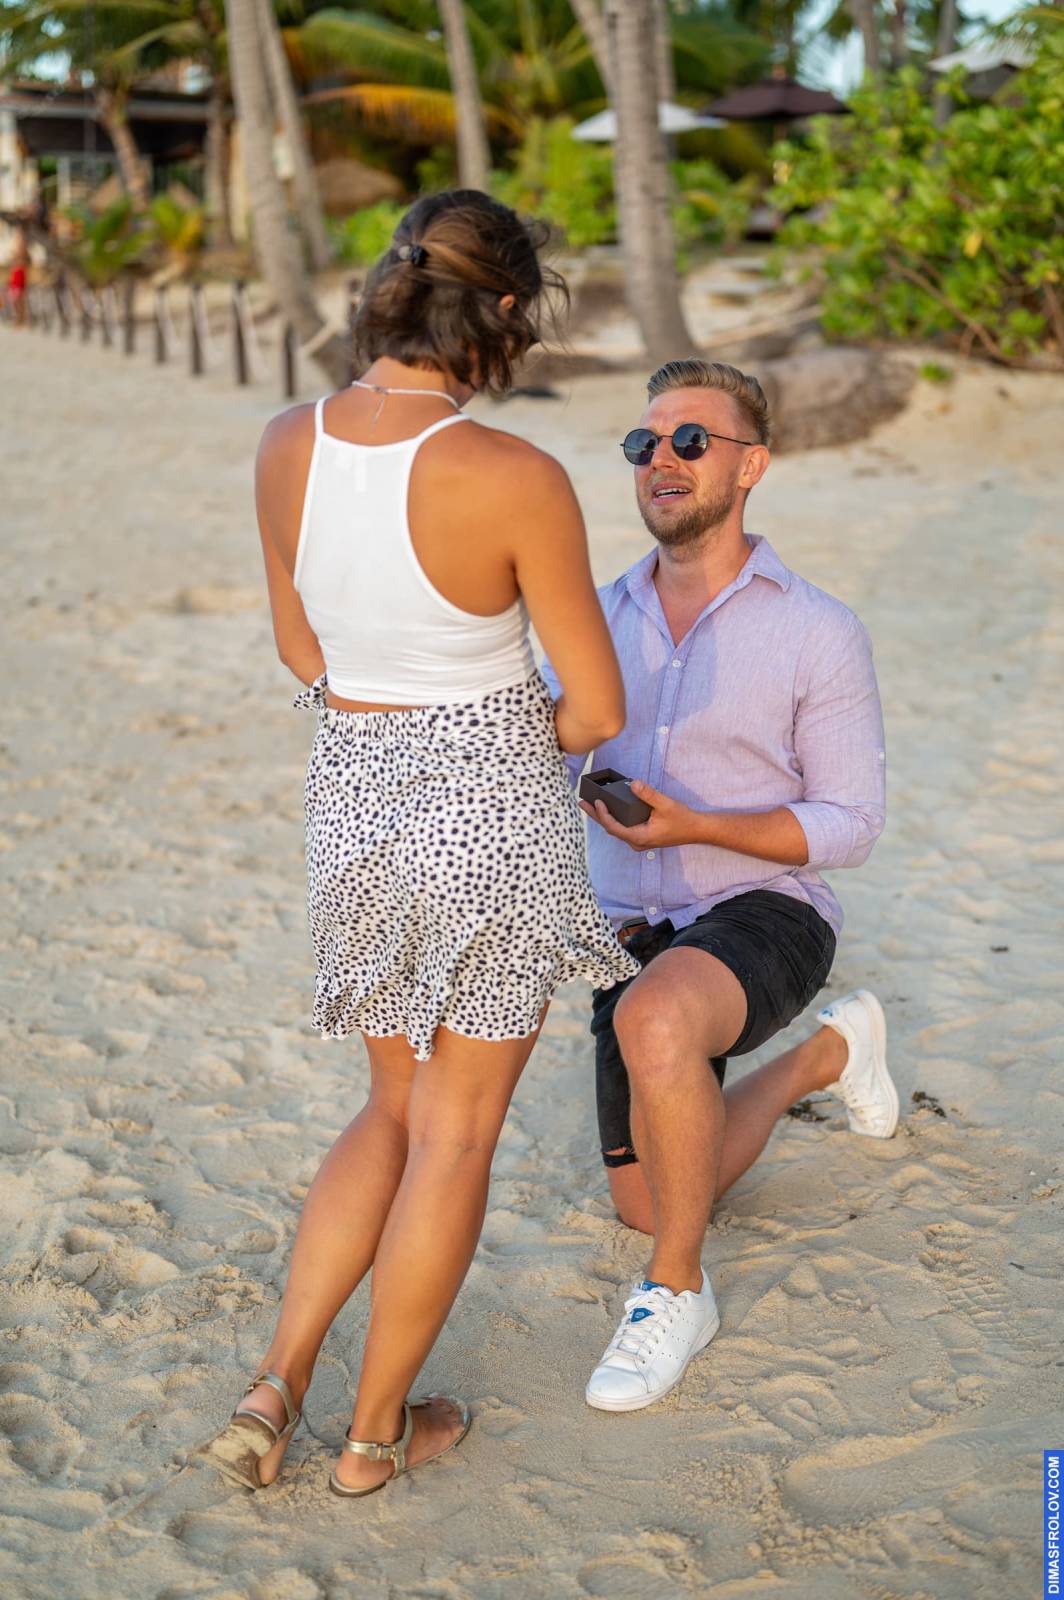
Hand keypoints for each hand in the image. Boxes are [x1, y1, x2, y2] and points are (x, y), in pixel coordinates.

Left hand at [578, 778, 698, 851]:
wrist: (696, 830)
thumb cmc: (682, 819)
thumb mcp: (665, 804)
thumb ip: (648, 794)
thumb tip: (633, 784)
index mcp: (640, 837)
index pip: (613, 828)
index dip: (603, 815)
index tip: (597, 802)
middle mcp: (637, 842)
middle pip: (610, 829)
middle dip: (596, 816)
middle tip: (582, 803)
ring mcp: (639, 840)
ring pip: (616, 829)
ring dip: (603, 817)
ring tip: (591, 804)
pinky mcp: (642, 836)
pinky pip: (623, 828)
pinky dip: (614, 818)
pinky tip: (609, 809)